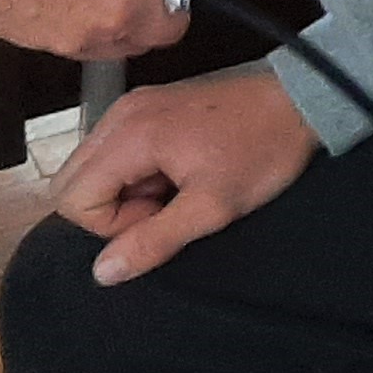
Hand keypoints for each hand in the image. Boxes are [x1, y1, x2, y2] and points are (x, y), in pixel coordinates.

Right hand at [0, 0, 186, 64]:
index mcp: (123, 8)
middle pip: (136, 36)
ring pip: (95, 36)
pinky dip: (63, 6)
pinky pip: (56, 29)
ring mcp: (49, 41)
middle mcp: (88, 36)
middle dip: (142, 0)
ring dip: (102, 6)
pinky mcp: (16, 34)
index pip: (174, 27)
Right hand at [51, 66, 323, 283]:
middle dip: (110, 209)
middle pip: (73, 180)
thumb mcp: (212, 207)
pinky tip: (176, 173)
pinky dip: (135, 172)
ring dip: (124, 192)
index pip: (72, 198)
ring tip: (175, 189)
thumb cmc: (261, 151)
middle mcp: (121, 113)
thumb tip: (102, 272)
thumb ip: (152, 241)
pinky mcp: (149, 106)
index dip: (110, 225)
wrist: (299, 100)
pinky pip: (116, 150)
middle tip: (165, 207)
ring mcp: (133, 105)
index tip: (161, 217)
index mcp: (130, 135)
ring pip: (93, 166)